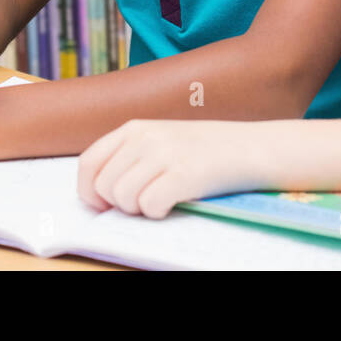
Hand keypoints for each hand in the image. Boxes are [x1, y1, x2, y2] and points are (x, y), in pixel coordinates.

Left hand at [77, 119, 267, 218]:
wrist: (252, 147)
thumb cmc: (206, 150)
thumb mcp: (161, 139)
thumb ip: (130, 155)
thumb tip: (98, 192)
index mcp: (134, 127)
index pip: (88, 163)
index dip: (89, 192)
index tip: (104, 204)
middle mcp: (145, 136)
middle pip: (104, 186)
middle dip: (119, 205)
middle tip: (145, 202)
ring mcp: (164, 153)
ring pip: (123, 198)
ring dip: (139, 210)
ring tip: (162, 200)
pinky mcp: (184, 173)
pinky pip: (149, 206)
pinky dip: (158, 213)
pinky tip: (174, 203)